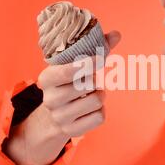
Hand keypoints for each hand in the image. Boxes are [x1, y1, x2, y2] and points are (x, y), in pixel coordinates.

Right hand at [4, 31, 120, 164]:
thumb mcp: (76, 64)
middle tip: (90, 81)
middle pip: (87, 85)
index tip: (98, 59)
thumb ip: (96, 47)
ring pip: (97, 101)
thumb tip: (117, 34)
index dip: (86, 64)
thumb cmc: (70, 81)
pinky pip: (100, 117)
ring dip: (100, 94)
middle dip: (95, 81)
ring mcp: (60, 117)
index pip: (67, 71)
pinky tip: (91, 108)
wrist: (56, 113)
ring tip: (91, 93)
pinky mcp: (72, 131)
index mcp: (47, 79)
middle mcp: (50, 99)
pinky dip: (101, 110)